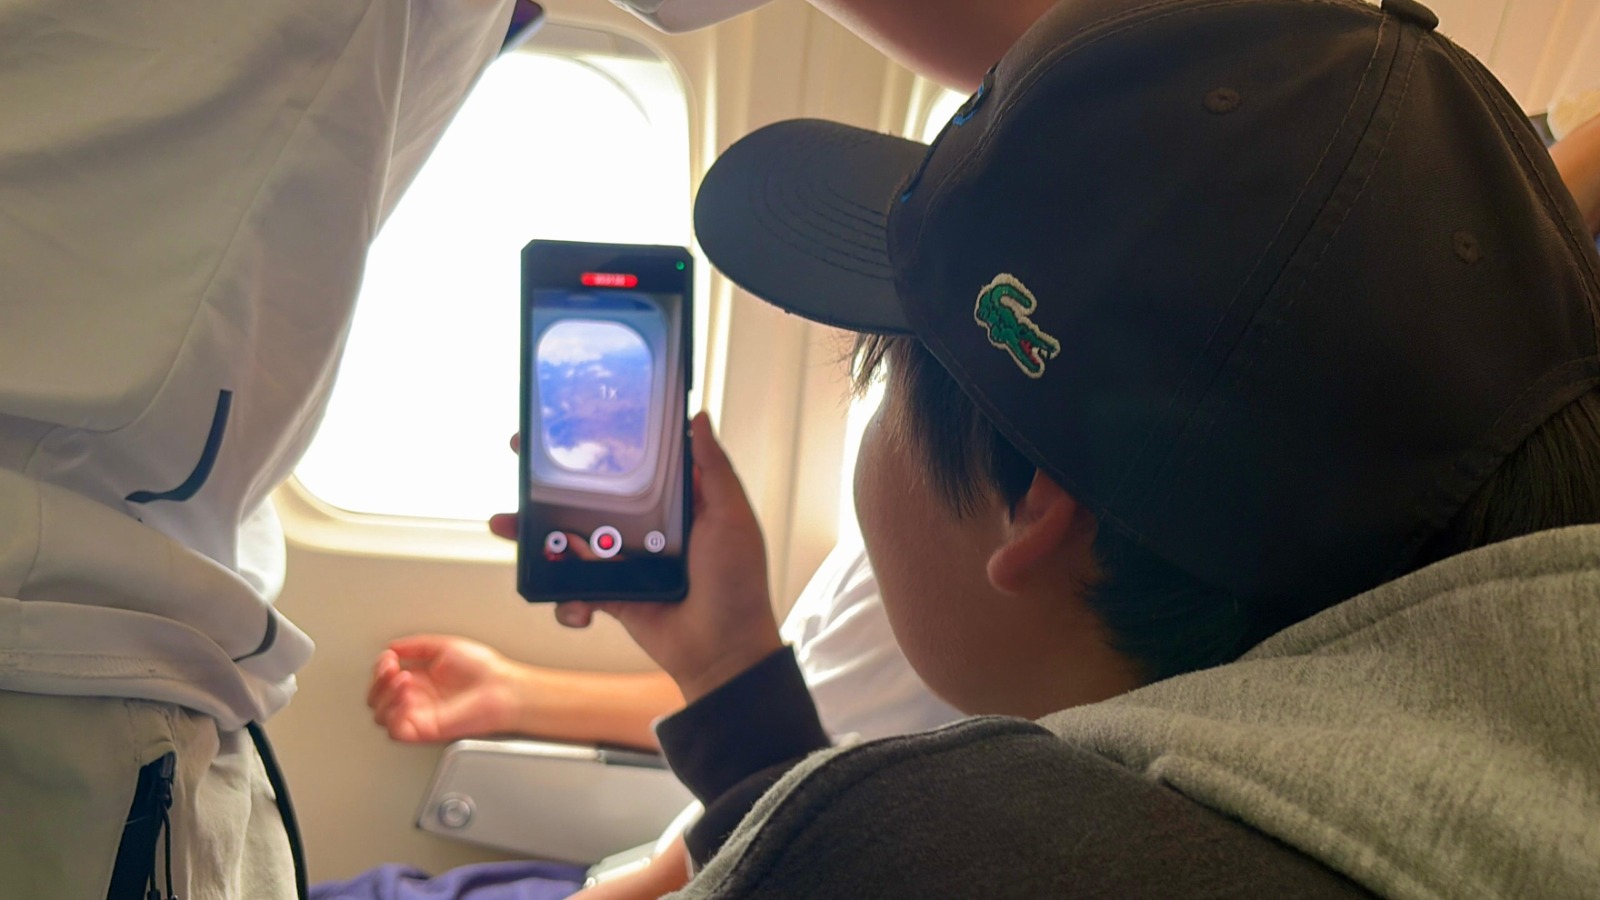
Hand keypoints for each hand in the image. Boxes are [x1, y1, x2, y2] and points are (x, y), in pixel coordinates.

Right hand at [367, 634, 522, 742]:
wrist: (501, 688)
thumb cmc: (483, 670)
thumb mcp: (444, 646)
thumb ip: (416, 646)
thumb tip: (392, 647)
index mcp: (420, 679)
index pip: (384, 678)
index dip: (380, 667)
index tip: (389, 657)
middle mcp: (417, 698)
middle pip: (376, 698)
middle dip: (378, 681)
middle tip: (391, 669)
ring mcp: (419, 715)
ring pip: (381, 715)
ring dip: (384, 695)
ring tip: (402, 680)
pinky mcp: (423, 730)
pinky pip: (396, 731)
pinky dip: (393, 715)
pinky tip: (406, 697)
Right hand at [499, 413, 782, 703]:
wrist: (723, 653)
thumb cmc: (737, 584)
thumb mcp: (731, 517)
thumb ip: (713, 468)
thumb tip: (698, 417)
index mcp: (672, 502)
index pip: (630, 464)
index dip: (599, 444)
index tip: (566, 425)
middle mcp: (645, 526)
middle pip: (589, 496)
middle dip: (549, 481)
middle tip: (519, 459)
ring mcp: (624, 560)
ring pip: (569, 539)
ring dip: (534, 534)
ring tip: (506, 524)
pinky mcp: (610, 593)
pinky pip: (573, 587)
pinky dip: (567, 597)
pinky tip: (578, 606)